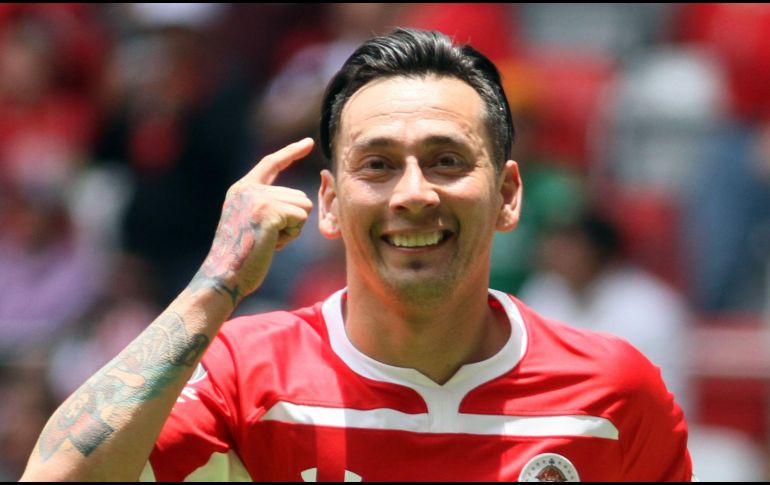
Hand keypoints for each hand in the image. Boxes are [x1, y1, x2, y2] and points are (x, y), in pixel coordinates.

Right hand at [191, 138, 314, 305]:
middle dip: (292, 221)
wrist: (225, 275)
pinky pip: (301, 218)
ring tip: (269, 240)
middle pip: (298, 195)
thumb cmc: (241, 257)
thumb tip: (300, 201)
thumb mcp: (252, 222)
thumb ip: (269, 206)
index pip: (271, 163)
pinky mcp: (268, 211)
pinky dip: (292, 235)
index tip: (308, 142)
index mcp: (242, 189)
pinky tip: (272, 244)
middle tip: (268, 238)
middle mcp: (249, 188)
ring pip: (303, 206)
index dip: (291, 152)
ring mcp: (258, 198)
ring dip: (293, 229)